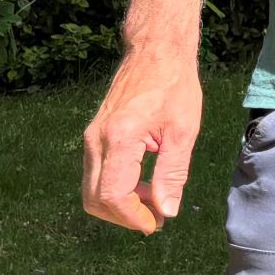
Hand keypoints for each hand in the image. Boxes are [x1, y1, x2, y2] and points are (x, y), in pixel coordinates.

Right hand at [81, 49, 202, 233]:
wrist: (156, 51)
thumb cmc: (174, 85)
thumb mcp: (183, 130)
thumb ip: (173, 173)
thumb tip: (166, 211)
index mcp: (119, 138)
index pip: (113, 196)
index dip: (133, 217)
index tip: (156, 223)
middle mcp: (96, 139)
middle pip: (95, 199)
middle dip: (124, 216)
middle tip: (156, 217)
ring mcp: (91, 137)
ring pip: (92, 189)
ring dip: (119, 204)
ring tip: (154, 199)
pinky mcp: (93, 136)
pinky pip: (96, 174)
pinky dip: (115, 188)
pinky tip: (143, 183)